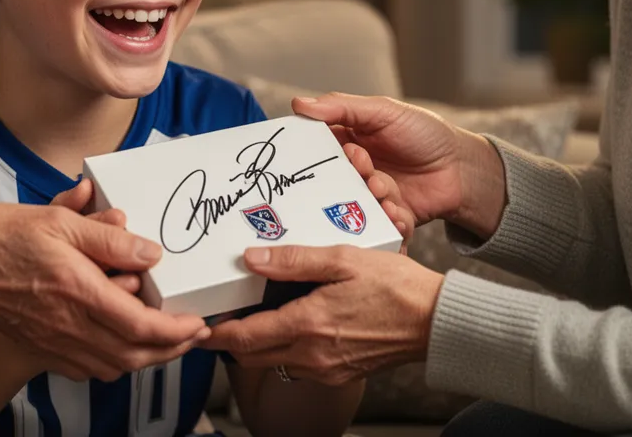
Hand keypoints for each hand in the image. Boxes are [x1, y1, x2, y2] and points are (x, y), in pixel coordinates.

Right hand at [0, 179, 207, 381]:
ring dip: (145, 357)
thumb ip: (107, 239)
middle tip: (192, 335)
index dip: (176, 329)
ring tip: (166, 340)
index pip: (140, 325)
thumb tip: (149, 253)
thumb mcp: (59, 221)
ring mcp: (53, 341)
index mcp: (78, 291)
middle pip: (133, 355)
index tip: (197, 322)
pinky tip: (121, 344)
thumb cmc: (1, 236)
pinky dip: (113, 361)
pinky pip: (87, 368)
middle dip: (171, 350)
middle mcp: (69, 325)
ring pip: (113, 366)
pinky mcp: (40, 347)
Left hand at [204, 244, 442, 384]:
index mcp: (307, 325)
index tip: (195, 325)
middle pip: (252, 356)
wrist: (436, 322)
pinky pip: (298, 364)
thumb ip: (293, 259)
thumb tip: (251, 258)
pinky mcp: (339, 373)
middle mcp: (311, 355)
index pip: (244, 338)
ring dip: (257, 345)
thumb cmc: (396, 288)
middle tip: (215, 319)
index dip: (214, 333)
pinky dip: (283, 348)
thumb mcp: (343, 259)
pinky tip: (291, 323)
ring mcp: (325, 369)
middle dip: (230, 341)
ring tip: (250, 317)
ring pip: (274, 361)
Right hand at [295, 94, 505, 237]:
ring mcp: (368, 197)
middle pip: (331, 180)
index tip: (315, 151)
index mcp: (347, 142)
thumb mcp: (383, 111)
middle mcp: (353, 172)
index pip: (316, 148)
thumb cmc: (425, 134)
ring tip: (383, 188)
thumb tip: (299, 103)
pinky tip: (396, 210)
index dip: (313, 151)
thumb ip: (342, 107)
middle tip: (363, 166)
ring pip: (354, 204)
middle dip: (346, 175)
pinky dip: (387, 219)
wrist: (462, 168)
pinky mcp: (386, 219)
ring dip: (368, 196)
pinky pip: (379, 226)